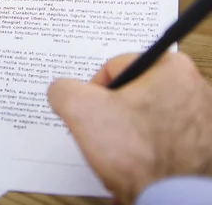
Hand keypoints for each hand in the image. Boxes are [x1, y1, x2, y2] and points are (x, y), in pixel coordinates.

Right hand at [48, 52, 211, 203]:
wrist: (174, 198)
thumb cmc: (140, 154)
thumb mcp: (80, 109)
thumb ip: (62, 89)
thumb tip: (62, 92)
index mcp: (171, 68)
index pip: (113, 67)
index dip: (93, 91)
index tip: (92, 111)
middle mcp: (193, 88)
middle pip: (130, 93)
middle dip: (112, 115)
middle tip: (106, 134)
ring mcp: (200, 120)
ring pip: (144, 119)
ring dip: (128, 136)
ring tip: (122, 154)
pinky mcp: (201, 147)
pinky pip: (161, 142)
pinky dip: (145, 153)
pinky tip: (136, 166)